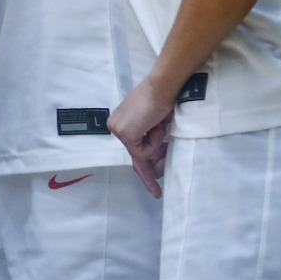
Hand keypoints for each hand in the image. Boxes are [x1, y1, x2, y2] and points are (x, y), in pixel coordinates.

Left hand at [108, 77, 176, 198]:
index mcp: (121, 121)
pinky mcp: (125, 134)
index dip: (143, 166)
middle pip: (134, 157)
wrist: (163, 86)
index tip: (151, 180)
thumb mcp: (157, 123)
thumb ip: (153, 139)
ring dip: (157, 145)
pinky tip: (156, 125)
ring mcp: (118, 130)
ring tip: (160, 126)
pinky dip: (155, 141)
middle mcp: (115, 126)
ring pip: (142, 155)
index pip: (132, 148)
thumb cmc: (165, 98)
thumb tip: (157, 164)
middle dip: (147, 174)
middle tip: (155, 193)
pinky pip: (144, 152)